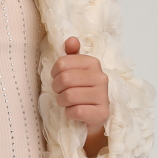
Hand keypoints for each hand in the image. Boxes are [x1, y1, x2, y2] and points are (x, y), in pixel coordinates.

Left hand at [52, 37, 108, 156]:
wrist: (93, 118)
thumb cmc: (81, 92)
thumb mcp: (76, 71)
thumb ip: (71, 55)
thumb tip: (71, 40)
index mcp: (93, 63)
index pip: (63, 63)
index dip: (54, 72)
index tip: (57, 78)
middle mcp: (101, 77)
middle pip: (65, 79)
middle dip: (57, 88)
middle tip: (60, 93)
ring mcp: (103, 96)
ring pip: (69, 96)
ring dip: (62, 102)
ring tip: (66, 103)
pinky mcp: (102, 113)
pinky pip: (76, 111)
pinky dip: (70, 113)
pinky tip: (74, 112)